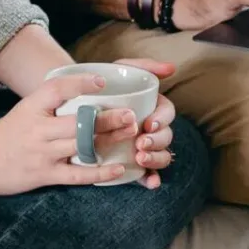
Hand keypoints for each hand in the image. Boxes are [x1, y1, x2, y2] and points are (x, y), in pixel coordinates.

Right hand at [0, 73, 132, 195]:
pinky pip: (78, 175)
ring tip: (132, 135)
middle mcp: (38, 129)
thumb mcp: (22, 111)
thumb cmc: (3, 135)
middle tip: (130, 114)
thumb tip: (82, 95)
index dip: (81, 83)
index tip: (102, 82)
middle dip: (108, 118)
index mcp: (31, 107)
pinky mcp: (45, 175)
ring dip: (110, 140)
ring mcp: (43, 153)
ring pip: (83, 145)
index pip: (58, 89)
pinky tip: (118, 168)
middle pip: (79, 121)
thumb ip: (48, 104)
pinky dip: (100, 173)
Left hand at [111, 58, 178, 190]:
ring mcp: (144, 146)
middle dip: (158, 142)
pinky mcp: (134, 163)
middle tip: (141, 143)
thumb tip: (171, 68)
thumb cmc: (105, 85)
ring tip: (140, 158)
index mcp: (153, 106)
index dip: (162, 119)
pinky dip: (152, 179)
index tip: (148, 124)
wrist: (77, 101)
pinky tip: (150, 183)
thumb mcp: (122, 70)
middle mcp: (151, 127)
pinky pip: (147, 174)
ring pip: (161, 155)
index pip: (167, 112)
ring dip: (156, 159)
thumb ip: (144, 65)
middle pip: (166, 136)